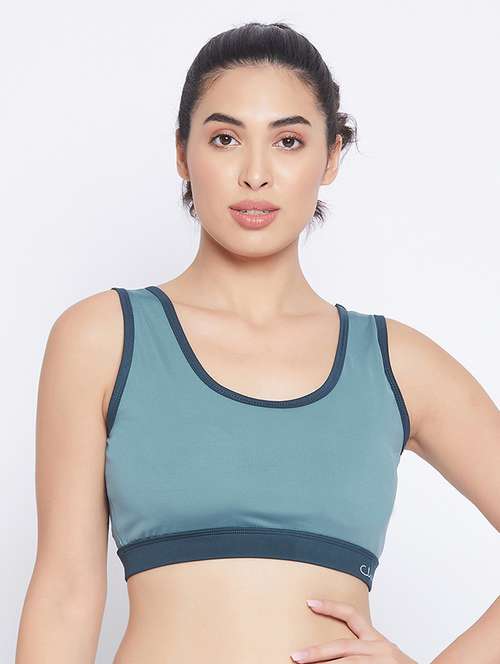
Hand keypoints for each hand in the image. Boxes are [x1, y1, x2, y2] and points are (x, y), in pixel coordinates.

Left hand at [289, 598, 417, 662]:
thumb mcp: (384, 657)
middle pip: (342, 646)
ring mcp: (381, 662)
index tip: (310, 602)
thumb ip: (362, 651)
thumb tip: (332, 655)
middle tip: (296, 656)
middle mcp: (380, 649)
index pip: (352, 616)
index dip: (330, 607)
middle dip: (316, 651)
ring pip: (347, 663)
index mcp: (378, 641)